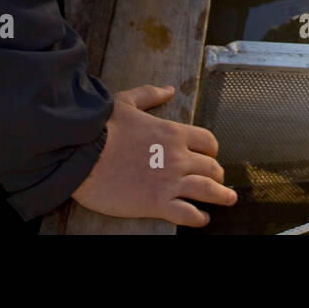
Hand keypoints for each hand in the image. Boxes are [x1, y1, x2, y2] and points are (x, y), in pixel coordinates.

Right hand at [71, 84, 236, 226]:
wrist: (80, 154)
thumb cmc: (101, 128)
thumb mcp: (126, 102)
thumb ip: (151, 94)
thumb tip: (169, 89)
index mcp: (172, 133)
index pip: (207, 141)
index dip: (211, 150)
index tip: (210, 156)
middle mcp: (177, 157)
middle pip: (211, 167)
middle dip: (217, 174)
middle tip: (219, 180)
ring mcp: (169, 181)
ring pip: (207, 190)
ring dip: (221, 196)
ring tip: (228, 199)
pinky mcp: (156, 203)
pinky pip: (187, 213)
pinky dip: (198, 218)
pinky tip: (202, 218)